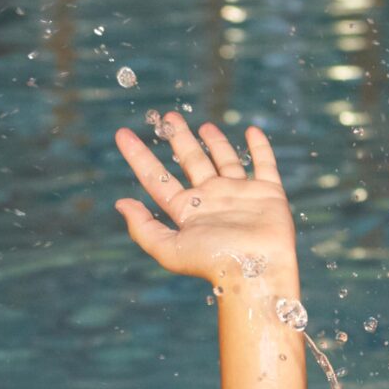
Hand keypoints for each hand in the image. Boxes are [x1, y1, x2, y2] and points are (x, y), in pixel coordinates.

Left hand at [112, 111, 296, 288]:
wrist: (257, 270)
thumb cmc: (213, 262)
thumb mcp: (169, 248)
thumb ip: (143, 228)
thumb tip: (120, 203)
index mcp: (188, 211)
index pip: (157, 178)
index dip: (138, 156)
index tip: (122, 134)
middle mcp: (212, 199)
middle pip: (191, 161)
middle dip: (180, 139)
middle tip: (169, 118)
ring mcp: (239, 194)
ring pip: (224, 160)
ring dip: (215, 143)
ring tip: (205, 126)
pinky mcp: (268, 193)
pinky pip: (264, 165)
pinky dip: (259, 148)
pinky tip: (252, 131)